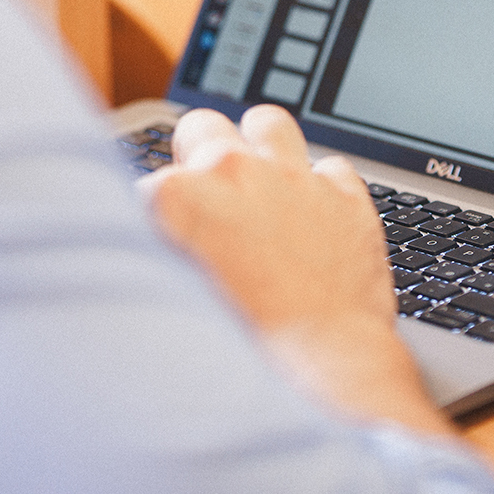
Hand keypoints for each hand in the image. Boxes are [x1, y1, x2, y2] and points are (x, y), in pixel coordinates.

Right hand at [141, 105, 450, 436]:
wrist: (321, 370)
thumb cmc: (243, 350)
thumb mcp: (171, 299)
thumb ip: (155, 254)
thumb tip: (147, 242)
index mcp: (179, 198)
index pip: (147, 181)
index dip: (151, 210)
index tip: (159, 230)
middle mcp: (235, 174)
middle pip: (201, 127)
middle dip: (197, 155)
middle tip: (203, 197)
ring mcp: (294, 180)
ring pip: (268, 123)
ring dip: (260, 147)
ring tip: (257, 181)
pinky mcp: (346, 199)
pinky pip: (331, 167)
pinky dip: (321, 187)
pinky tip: (313, 216)